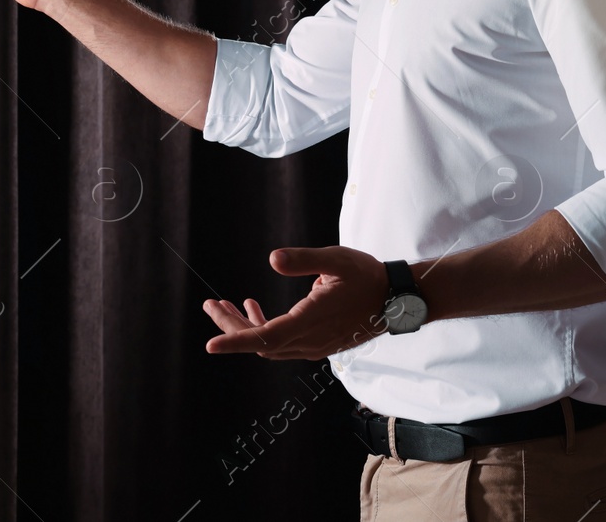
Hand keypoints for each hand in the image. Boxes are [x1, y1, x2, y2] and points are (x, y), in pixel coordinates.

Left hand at [202, 246, 389, 359]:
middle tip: (210, 305)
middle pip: (260, 343)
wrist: (395, 299)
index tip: (211, 346)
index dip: (236, 340)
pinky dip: (262, 328)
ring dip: (244, 327)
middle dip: (231, 326)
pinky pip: (281, 342)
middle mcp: (310, 341)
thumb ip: (304, 260)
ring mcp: (314, 346)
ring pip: (268, 345)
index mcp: (311, 321)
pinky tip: (255, 306)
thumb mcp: (336, 259)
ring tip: (224, 305)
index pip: (266, 338)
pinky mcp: (317, 344)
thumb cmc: (366, 276)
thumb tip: (272, 259)